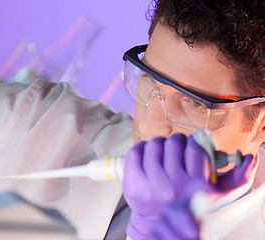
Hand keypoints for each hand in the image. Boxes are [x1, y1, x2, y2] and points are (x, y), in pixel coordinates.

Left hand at [122, 133, 253, 239]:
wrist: (157, 221)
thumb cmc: (187, 203)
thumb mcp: (214, 195)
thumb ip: (235, 178)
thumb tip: (250, 159)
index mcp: (195, 187)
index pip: (195, 149)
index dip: (193, 142)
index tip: (191, 145)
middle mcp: (173, 186)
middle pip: (173, 143)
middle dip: (176, 142)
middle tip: (175, 147)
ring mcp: (150, 184)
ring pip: (154, 144)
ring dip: (159, 144)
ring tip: (161, 151)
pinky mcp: (133, 183)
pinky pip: (135, 152)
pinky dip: (141, 148)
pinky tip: (146, 154)